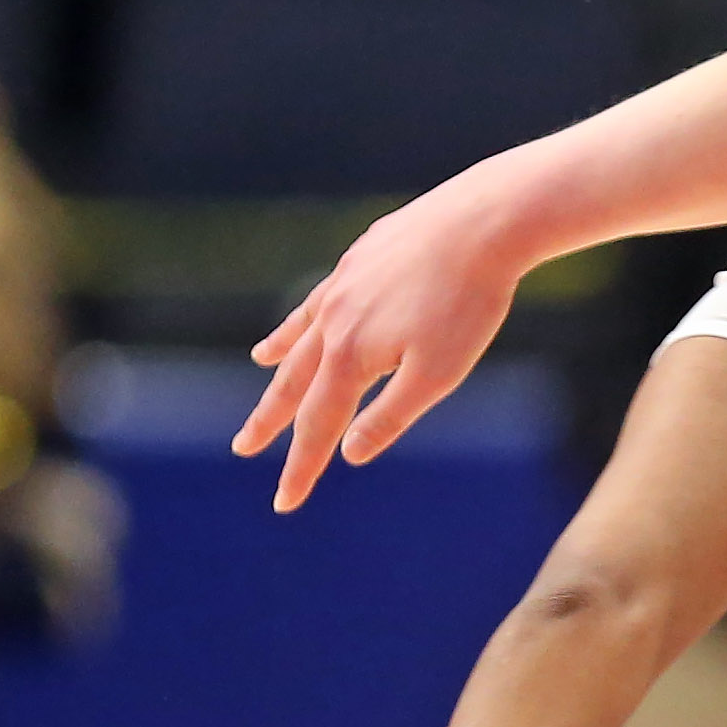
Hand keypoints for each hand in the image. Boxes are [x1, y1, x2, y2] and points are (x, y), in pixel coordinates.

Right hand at [236, 172, 529, 509]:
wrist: (482, 222)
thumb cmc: (468, 303)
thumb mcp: (437, 373)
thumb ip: (389, 416)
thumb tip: (348, 454)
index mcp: (350, 357)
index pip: (318, 426)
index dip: (301, 468)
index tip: (284, 503)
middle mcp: (333, 321)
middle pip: (295, 383)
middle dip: (271, 421)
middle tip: (244, 448)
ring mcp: (343, 286)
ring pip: (303, 334)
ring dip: (283, 361)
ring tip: (262, 373)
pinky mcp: (362, 258)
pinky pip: (321, 296)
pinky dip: (308, 314)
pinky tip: (308, 316)